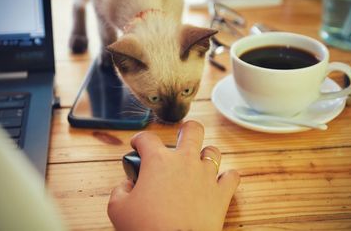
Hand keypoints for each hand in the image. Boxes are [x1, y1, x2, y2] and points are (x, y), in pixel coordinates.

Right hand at [108, 120, 239, 230]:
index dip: (140, 139)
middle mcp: (185, 162)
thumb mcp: (118, 209)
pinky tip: (221, 180)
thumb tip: (126, 186)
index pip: (147, 139)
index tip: (138, 144)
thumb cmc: (145, 228)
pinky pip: (232, 177)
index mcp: (158, 161)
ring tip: (199, 161)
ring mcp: (205, 175)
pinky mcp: (221, 193)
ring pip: (213, 151)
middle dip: (186, 129)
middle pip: (192, 130)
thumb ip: (120, 191)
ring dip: (206, 154)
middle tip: (181, 138)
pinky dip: (227, 177)